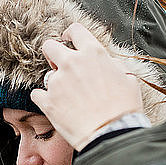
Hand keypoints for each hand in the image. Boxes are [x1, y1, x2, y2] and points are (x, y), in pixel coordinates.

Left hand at [30, 23, 143, 150]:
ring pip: (47, 75)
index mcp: (93, 54)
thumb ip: (112, 65)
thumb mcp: (128, 79)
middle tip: (60, 65)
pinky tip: (56, 107)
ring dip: (56, 83)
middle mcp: (72, 63)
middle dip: (53, 54)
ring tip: (69, 98)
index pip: (75, 30)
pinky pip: (37, 94)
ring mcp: (57, 82)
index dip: (71, 34)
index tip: (69, 40)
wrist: (111, 133)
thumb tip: (106, 64)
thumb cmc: (123, 109)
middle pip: (50, 46)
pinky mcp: (47, 101)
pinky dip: (44, 100)